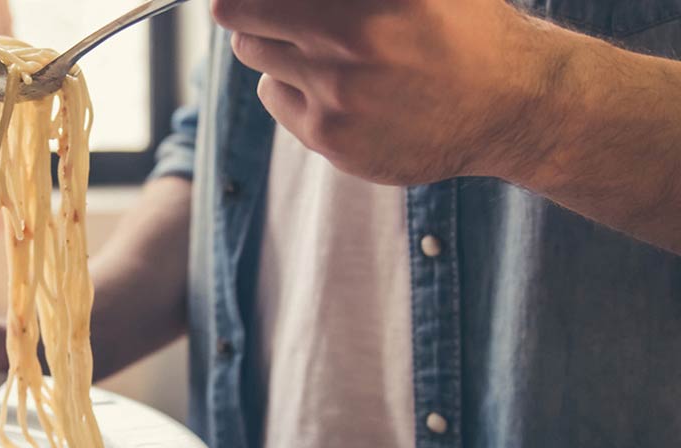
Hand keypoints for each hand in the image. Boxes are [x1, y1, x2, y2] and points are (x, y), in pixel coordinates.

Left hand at [212, 0, 559, 184]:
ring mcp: (338, 88)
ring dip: (272, 41)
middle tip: (261, 8)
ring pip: (252, 51)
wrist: (509, 103)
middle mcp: (353, 33)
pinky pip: (272, 94)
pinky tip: (333, 86)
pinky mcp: (330, 134)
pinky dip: (288, 84)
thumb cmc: (459, 24)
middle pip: (240, 10)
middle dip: (248, 6)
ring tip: (318, 45)